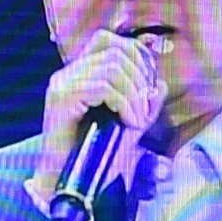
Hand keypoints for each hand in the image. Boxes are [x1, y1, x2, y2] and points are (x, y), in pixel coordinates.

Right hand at [31, 28, 166, 191]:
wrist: (64, 181)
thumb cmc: (93, 153)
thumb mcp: (125, 122)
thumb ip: (142, 102)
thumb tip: (160, 84)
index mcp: (78, 72)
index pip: (108, 40)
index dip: (135, 55)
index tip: (148, 86)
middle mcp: (67, 73)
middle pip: (116, 52)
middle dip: (140, 78)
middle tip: (147, 109)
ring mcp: (62, 83)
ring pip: (112, 68)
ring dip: (135, 94)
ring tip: (139, 120)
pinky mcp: (61, 98)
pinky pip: (103, 87)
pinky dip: (125, 104)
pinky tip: (130, 123)